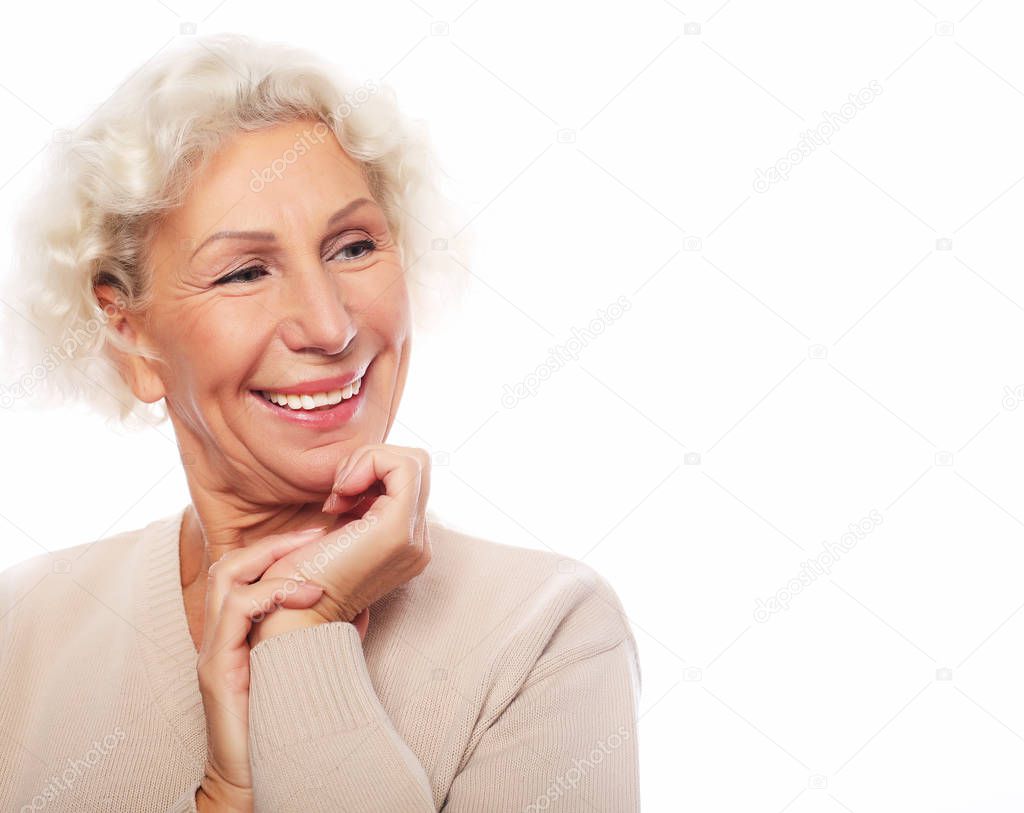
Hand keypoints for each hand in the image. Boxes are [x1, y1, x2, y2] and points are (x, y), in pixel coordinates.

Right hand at [195, 527, 327, 809]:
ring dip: (273, 559)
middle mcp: (219, 636)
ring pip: (226, 577)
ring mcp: (214, 651)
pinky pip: (235, 611)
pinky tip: (310, 593)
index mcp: (237, 632)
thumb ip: (330, 634)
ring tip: (314, 556)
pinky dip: (274, 593)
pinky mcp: (216, 670)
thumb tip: (366, 603)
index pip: (245, 570)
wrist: (262, 778)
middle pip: (230, 563)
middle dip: (274, 542)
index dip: (279, 547)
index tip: (321, 534)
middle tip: (317, 531)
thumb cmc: (287, 725)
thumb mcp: (312, 667)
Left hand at [249, 444, 431, 641]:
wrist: (291, 617)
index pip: (410, 478)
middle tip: (339, 495)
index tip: (337, 500)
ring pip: (413, 461)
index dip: (372, 472)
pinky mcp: (399, 529)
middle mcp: (419, 542)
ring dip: (367, 464)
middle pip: (416, 465)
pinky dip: (368, 464)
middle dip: (371, 463)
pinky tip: (339, 496)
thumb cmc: (299, 578)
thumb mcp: (339, 530)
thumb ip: (360, 504)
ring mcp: (414, 538)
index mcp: (408, 543)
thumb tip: (363, 468)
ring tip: (339, 499)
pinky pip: (402, 465)